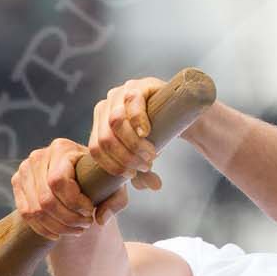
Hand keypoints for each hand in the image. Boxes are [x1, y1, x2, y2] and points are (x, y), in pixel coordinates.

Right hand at [12, 138, 127, 240]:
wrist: (79, 172)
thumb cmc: (99, 177)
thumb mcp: (114, 186)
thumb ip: (116, 201)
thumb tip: (100, 220)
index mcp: (61, 148)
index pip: (58, 182)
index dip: (74, 203)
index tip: (90, 211)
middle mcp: (38, 156)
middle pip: (46, 199)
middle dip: (68, 219)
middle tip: (85, 225)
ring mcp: (24, 169)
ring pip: (35, 209)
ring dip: (57, 227)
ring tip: (76, 230)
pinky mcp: (17, 182)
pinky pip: (25, 213)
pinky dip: (42, 228)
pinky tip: (59, 234)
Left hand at [86, 77, 168, 192]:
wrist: (181, 114)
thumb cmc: (159, 137)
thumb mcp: (147, 158)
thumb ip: (141, 175)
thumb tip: (146, 190)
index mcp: (99, 125)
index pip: (95, 149)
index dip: (112, 165)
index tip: (132, 174)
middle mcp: (105, 107)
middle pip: (104, 138)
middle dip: (126, 157)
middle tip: (145, 166)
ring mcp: (119, 94)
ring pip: (115, 122)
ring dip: (133, 144)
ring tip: (151, 153)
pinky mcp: (138, 85)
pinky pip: (131, 101)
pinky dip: (138, 121)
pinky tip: (147, 133)